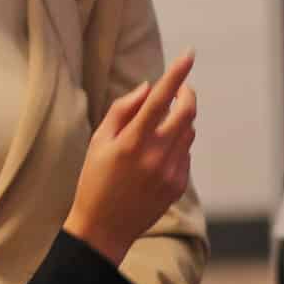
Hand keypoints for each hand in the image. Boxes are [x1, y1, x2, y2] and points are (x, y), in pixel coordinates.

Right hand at [63, 51, 196, 263]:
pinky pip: (186, 153)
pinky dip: (177, 144)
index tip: (189, 54)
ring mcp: (170, 172)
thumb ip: (122, 110)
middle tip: (180, 88)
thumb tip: (148, 88)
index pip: (160, 99)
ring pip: (189, 132)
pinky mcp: (178, 184)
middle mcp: (156, 156)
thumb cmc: (95, 180)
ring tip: (158, 128)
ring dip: (180, 120)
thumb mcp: (98, 141)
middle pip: (187, 112)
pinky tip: (156, 156)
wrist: (104, 228)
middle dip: (187, 94)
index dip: (176, 74)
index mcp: (132, 142)